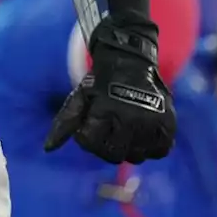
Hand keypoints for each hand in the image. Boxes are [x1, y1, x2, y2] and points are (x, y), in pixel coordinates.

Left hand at [44, 30, 175, 163]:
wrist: (129, 60)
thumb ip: (64, 123)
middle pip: (114, 154)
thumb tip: (48, 148)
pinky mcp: (169, 123)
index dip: (85, 139)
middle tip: (106, 133)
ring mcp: (152, 121)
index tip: (87, 128)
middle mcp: (130, 117)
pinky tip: (141, 134)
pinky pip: (160, 151)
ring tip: (123, 131)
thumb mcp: (79, 97)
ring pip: (136, 156)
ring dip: (127, 148)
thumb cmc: (100, 82)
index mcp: (105, 109)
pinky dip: (150, 147)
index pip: (90, 144)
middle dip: (105, 147)